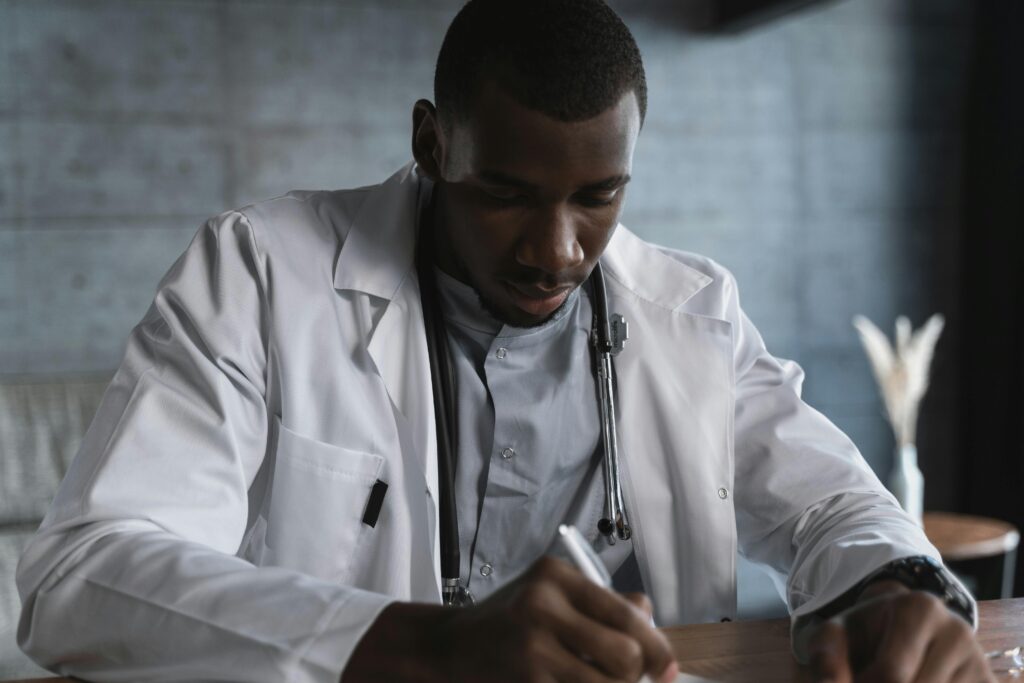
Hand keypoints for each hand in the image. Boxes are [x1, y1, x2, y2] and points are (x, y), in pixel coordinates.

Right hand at [342, 555, 678, 682]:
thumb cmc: (508, 622)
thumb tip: (650, 619)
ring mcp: (530, 646)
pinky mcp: (524, 680)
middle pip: (625, 654)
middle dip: (635, 676)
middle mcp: (542, 605)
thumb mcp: (550, 595)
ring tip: (598, 681)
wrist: (446, 647)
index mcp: (555, 576)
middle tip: (629, 680)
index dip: (657, 648)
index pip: (628, 615)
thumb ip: (600, 603)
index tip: (667, 668)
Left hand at [806, 581, 994, 682]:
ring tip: (886, 677)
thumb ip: (825, 659)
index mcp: (919, 608)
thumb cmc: (862, 634)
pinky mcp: (987, 682)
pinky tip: (914, 681)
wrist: (898, 628)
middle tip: (868, 677)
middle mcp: (957, 630)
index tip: (854, 678)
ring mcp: (978, 659)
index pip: (891, 674)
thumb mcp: (834, 637)